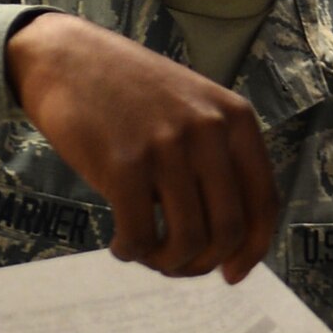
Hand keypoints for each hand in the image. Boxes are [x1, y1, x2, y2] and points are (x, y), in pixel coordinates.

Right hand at [6, 12, 279, 281]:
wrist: (67, 59)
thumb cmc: (130, 93)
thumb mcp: (193, 109)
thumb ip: (216, 160)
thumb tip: (229, 242)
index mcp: (235, 119)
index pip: (264, 201)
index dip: (253, 249)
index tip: (233, 274)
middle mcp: (209, 131)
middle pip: (229, 229)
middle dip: (203, 262)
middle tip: (177, 266)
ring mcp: (167, 146)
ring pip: (188, 240)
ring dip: (167, 263)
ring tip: (147, 253)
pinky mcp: (124, 165)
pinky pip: (141, 235)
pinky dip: (132, 251)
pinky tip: (122, 243)